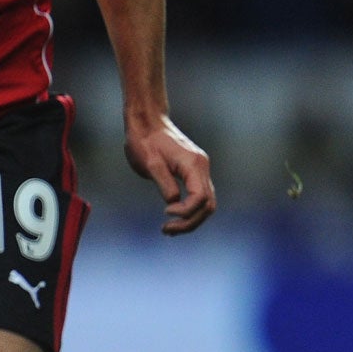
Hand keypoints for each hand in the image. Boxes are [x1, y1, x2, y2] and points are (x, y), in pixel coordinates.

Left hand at [124, 116, 215, 233]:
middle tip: (167, 230)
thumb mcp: (150, 164)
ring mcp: (200, 169)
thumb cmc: (145, 140)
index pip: (200, 197)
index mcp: (193, 164)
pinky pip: (199, 195)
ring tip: (168, 228)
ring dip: (190, 218)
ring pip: (206, 202)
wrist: (148, 121)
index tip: (165, 213)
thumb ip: (165, 185)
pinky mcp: (194, 171)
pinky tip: (173, 216)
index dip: (185, 211)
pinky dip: (189, 209)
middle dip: (190, 221)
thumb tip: (173, 204)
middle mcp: (202, 167)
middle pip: (208, 204)